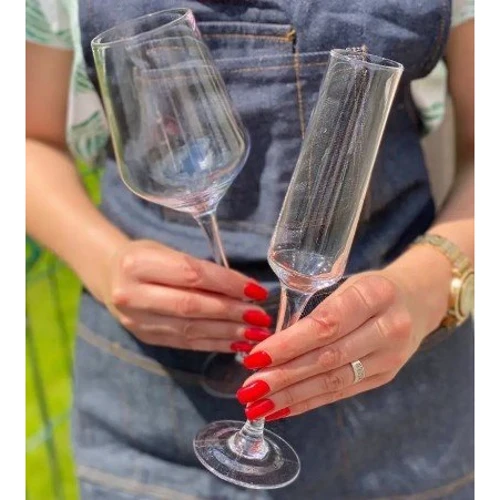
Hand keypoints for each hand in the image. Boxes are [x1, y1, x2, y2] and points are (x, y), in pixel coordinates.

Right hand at [102, 240, 271, 351]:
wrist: (109, 275)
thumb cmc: (147, 257)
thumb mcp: (168, 251)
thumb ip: (200, 269)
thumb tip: (245, 290)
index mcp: (139, 264)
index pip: (192, 275)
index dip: (228, 284)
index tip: (257, 291)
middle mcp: (133, 295)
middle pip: (192, 306)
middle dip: (231, 312)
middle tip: (261, 317)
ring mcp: (137, 320)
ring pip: (190, 329)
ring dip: (227, 333)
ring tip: (255, 334)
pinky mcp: (145, 337)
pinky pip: (185, 343)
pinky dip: (214, 344)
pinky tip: (236, 343)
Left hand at [235, 270, 441, 420]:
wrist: (418, 299)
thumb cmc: (370, 288)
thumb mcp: (346, 283)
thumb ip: (314, 309)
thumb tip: (268, 344)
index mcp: (375, 294)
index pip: (326, 324)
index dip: (289, 344)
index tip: (255, 358)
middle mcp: (388, 328)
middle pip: (328, 358)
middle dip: (284, 377)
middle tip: (248, 390)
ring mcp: (390, 357)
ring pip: (334, 381)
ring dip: (292, 397)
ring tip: (258, 406)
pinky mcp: (386, 377)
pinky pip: (342, 392)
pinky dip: (309, 402)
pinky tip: (282, 409)